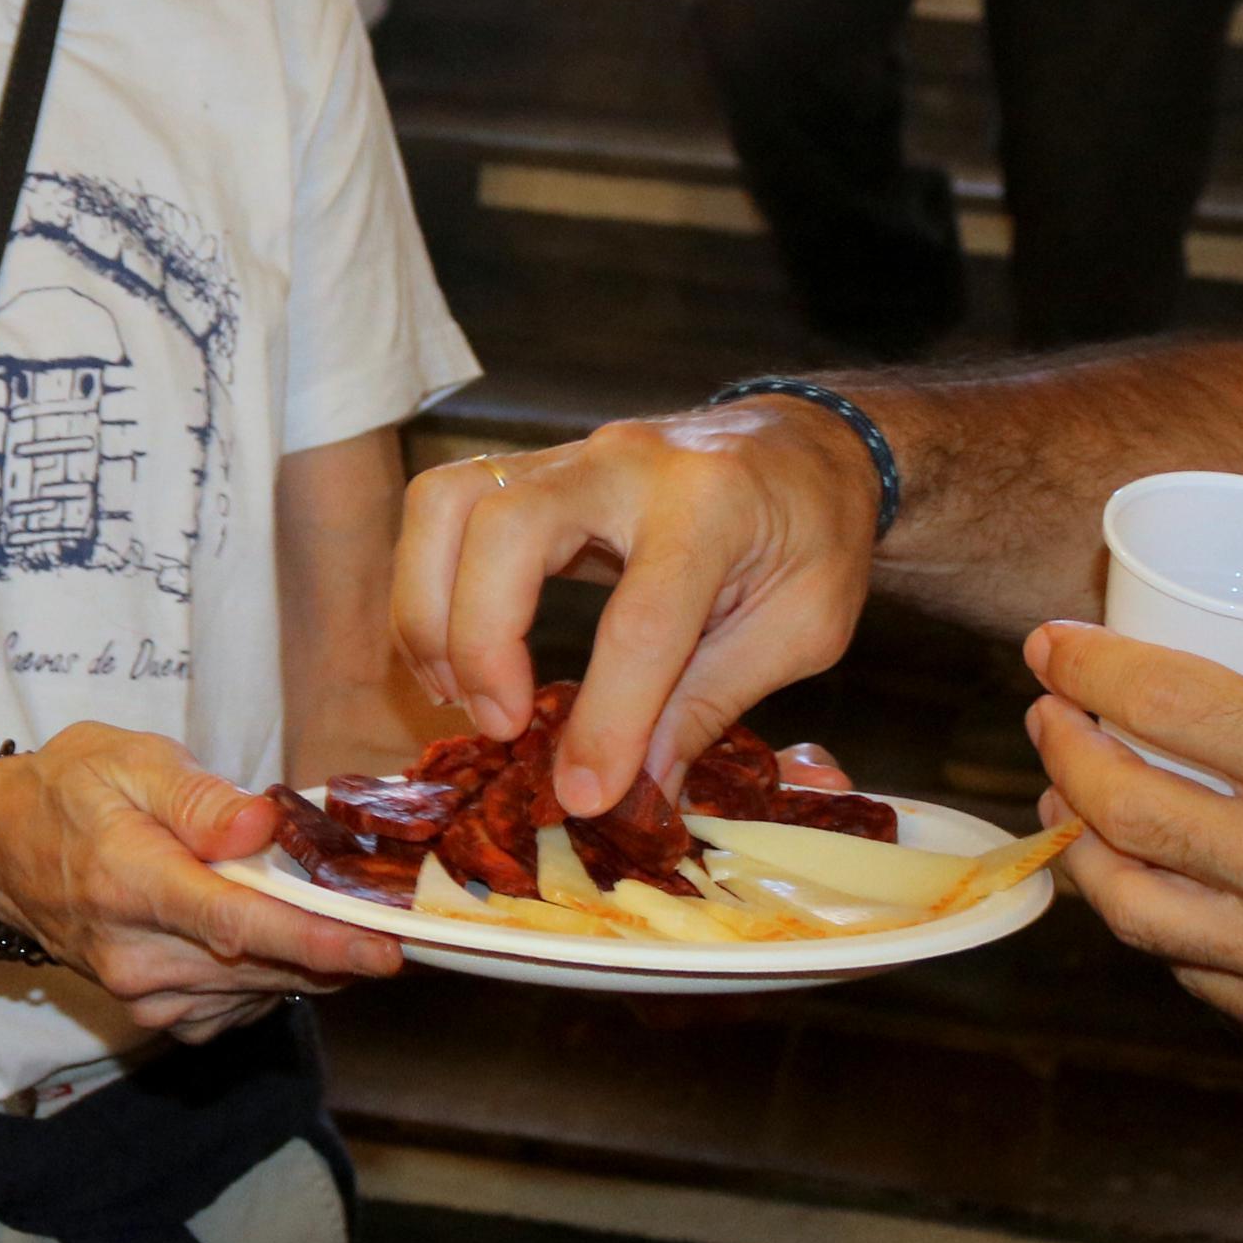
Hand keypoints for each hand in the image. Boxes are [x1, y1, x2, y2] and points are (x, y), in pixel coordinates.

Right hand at [0, 724, 401, 1036]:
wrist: (1, 851)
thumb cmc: (71, 792)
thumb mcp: (130, 761)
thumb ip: (200, 799)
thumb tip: (264, 827)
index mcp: (134, 882)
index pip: (240, 924)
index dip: (318, 943)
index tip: (384, 951)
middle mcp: (136, 955)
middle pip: (262, 967)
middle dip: (335, 948)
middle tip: (389, 916)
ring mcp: (141, 993)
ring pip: (257, 993)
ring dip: (306, 962)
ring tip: (328, 914)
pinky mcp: (151, 1012)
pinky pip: (235, 1010)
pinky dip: (269, 980)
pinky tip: (271, 940)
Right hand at [389, 398, 882, 821]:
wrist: (805, 448)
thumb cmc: (815, 537)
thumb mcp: (800, 629)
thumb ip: (710, 704)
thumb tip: (632, 791)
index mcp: (715, 507)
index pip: (640, 620)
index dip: (606, 719)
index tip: (584, 795)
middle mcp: (628, 465)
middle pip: (508, 528)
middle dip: (482, 641)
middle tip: (504, 728)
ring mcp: (570, 455)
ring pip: (450, 503)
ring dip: (429, 608)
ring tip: (456, 693)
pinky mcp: (533, 469)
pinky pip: (446, 507)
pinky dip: (427, 583)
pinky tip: (454, 654)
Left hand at [1021, 604, 1242, 1075]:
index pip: (1166, 706)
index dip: (1089, 669)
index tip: (1053, 647)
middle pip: (1121, 808)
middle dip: (1061, 750)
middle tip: (1048, 715)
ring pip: (1133, 907)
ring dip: (1078, 846)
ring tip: (1067, 803)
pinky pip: (1192, 971)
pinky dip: (1152, 919)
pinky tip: (1146, 880)